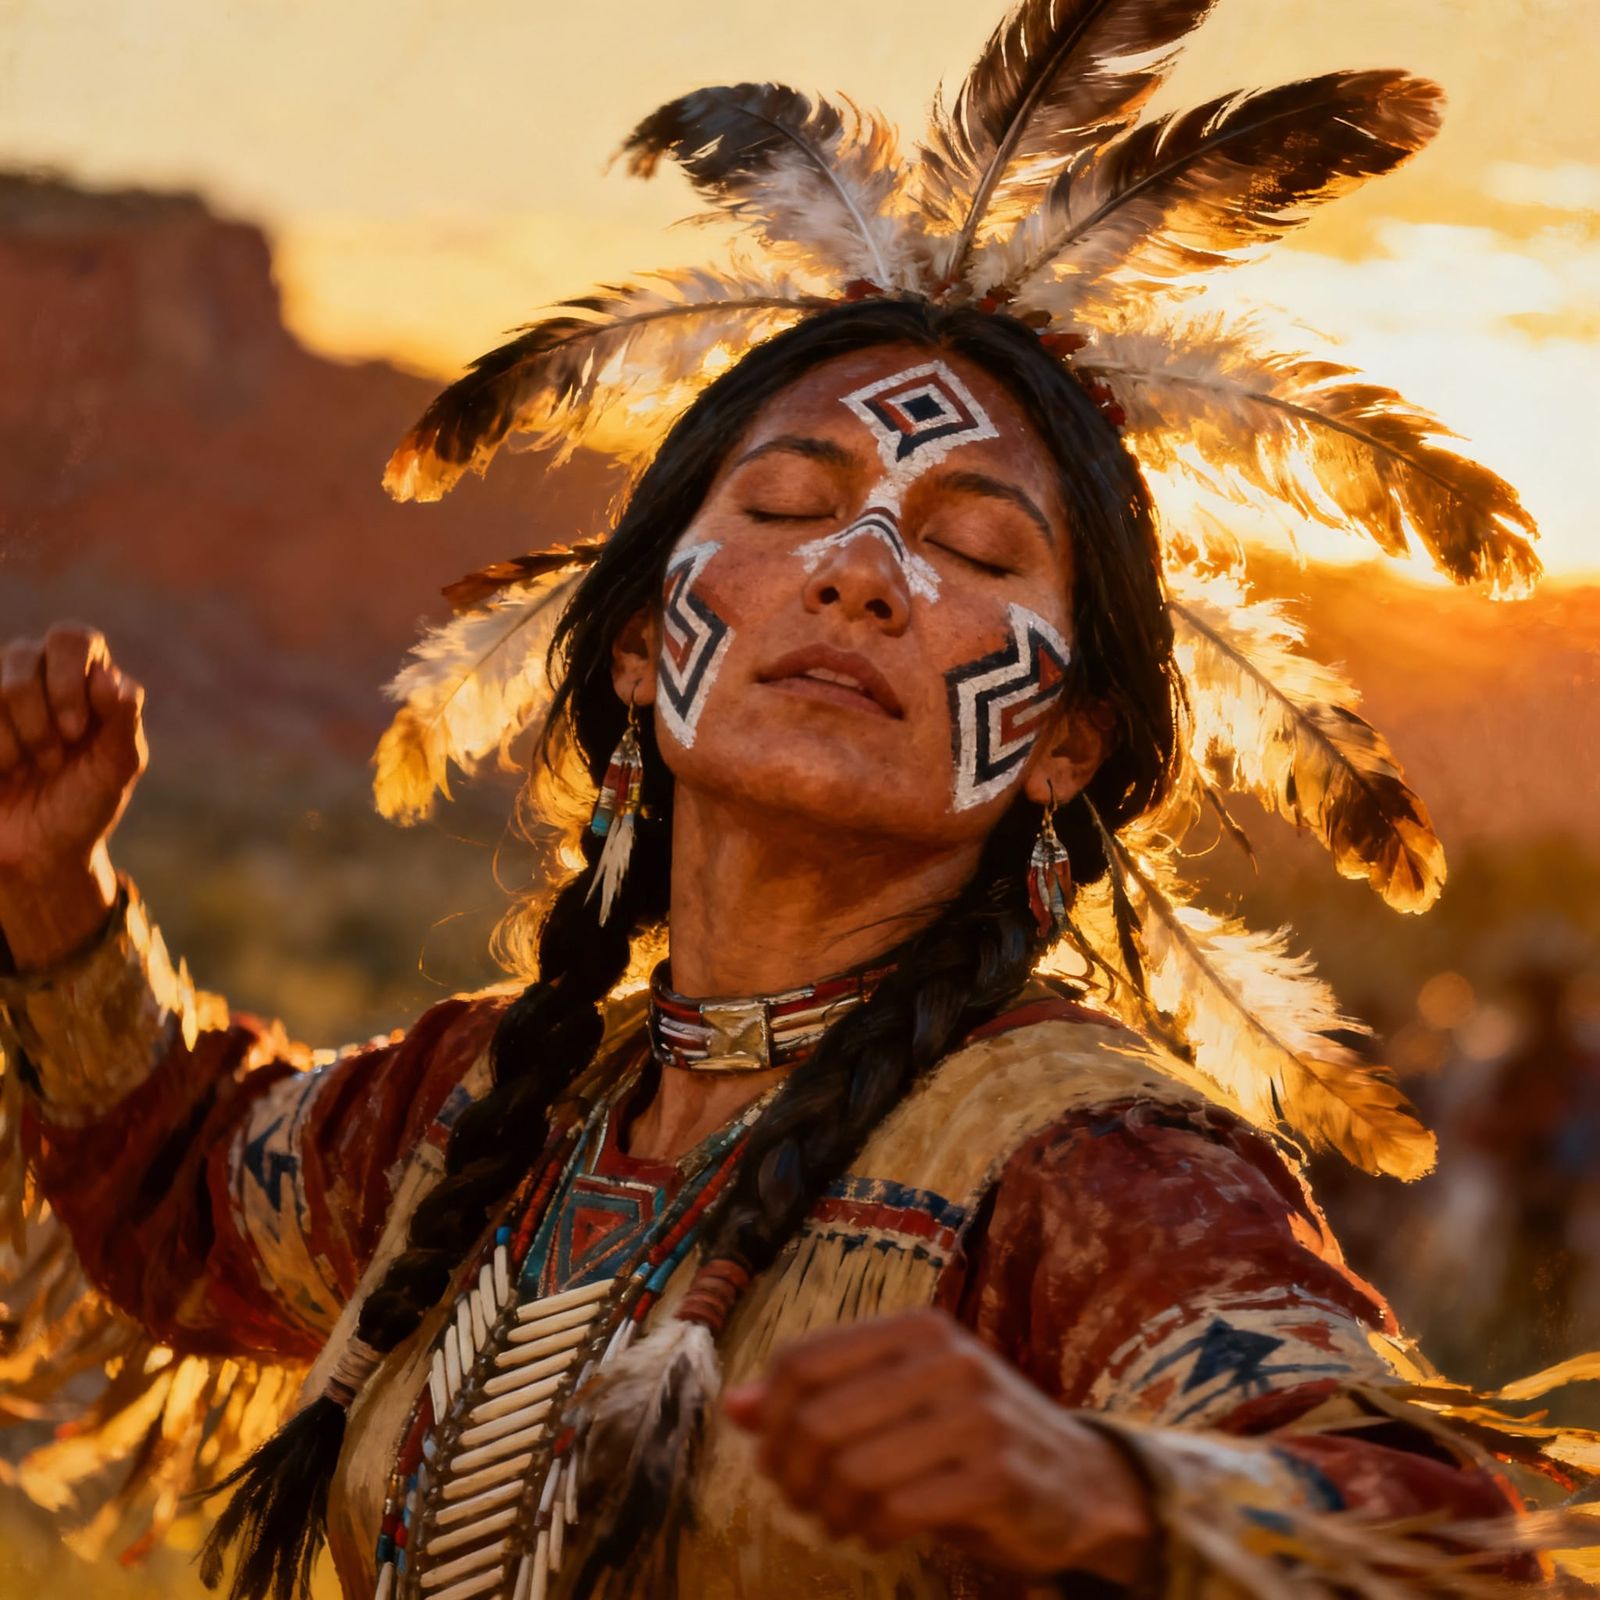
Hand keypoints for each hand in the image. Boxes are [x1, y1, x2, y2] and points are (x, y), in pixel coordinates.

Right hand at [0, 623, 144, 887]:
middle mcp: (37, 676)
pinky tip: (5, 772)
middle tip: (54, 758)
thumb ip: (123, 719)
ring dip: (18, 739)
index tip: (77, 732)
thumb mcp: (118, 767)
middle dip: (39, 715)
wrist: (40, 851)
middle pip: (23, 654)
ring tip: (32, 769)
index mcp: (83, 678)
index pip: (72, 638)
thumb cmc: (86, 803)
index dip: (70, 680)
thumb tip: (110, 678)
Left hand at [723, 1309, 1151, 1583]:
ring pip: (851, 1469)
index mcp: (916, 1328)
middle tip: (805, 1503)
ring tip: (842, 1520)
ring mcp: (977, 1415)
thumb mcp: (897, 1400)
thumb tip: (735, 1407)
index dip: (772, 1421)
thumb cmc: (967, 1439)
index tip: (775, 1461)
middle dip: (794, 1476)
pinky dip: (871, 1531)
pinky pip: (895, 1510)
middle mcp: (947, 1359)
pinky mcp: (998, 1477)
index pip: (801, 1361)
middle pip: (817, 1419)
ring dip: (830, 1511)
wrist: (1079, 1483)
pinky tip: (878, 1532)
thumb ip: (819, 1398)